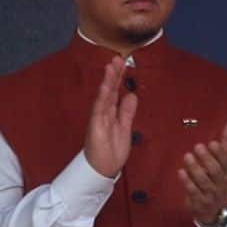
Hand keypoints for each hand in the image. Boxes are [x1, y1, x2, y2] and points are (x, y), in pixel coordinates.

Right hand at [85, 56, 138, 178]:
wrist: (103, 168)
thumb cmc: (112, 150)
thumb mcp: (125, 127)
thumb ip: (127, 112)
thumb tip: (131, 95)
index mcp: (111, 113)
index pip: (116, 92)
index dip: (119, 78)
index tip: (123, 64)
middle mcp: (103, 112)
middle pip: (109, 90)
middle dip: (113, 74)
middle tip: (118, 58)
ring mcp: (99, 117)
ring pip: (104, 95)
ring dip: (108, 80)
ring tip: (112, 66)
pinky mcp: (95, 125)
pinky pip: (99, 108)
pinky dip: (103, 96)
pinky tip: (106, 86)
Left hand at [179, 120, 226, 226]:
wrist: (218, 210)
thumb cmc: (219, 179)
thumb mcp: (225, 162)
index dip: (220, 153)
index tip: (212, 143)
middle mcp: (221, 183)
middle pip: (216, 172)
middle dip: (207, 159)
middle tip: (197, 147)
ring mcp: (211, 194)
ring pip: (204, 182)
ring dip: (195, 169)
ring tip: (187, 156)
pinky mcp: (200, 202)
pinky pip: (193, 192)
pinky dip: (187, 182)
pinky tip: (181, 172)